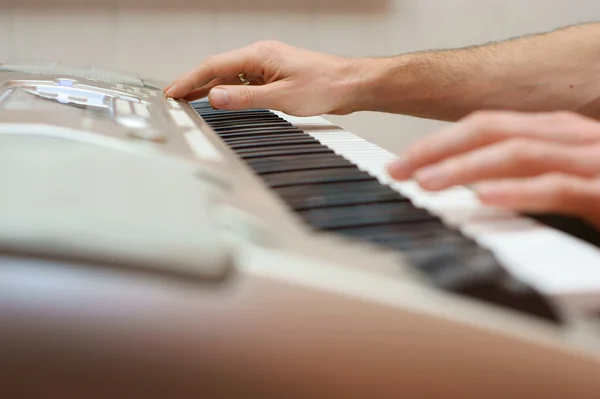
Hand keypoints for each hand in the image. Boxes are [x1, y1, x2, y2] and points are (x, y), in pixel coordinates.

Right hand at [164, 41, 375, 115]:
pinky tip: (222, 100)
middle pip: (219, 69)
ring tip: (190, 102)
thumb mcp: (281, 97)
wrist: (350, 84)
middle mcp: (260, 57)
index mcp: (259, 55)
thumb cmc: (325, 85)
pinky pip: (244, 82)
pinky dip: (229, 91)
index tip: (173, 92)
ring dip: (211, 88)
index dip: (190, 79)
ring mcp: (267, 66)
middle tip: (174, 99)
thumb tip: (215, 96)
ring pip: (231, 76)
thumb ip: (245, 98)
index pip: (214, 65)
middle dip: (194, 83)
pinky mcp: (275, 76)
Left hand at [387, 111, 599, 227]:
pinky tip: (484, 198)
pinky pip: (558, 187)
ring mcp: (592, 160)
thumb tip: (468, 182)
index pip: (487, 125)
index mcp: (555, 132)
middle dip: (440, 148)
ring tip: (428, 184)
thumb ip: (518, 174)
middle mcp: (571, 137)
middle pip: (494, 129)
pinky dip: (519, 192)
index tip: (403, 163)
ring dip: (467, 167)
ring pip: (521, 152)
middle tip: (399, 170)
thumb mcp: (554, 177)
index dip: (440, 141)